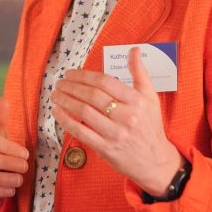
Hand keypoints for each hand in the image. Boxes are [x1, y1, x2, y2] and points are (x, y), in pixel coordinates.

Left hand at [51, 46, 182, 196]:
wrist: (156, 161)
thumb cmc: (151, 126)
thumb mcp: (151, 97)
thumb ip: (140, 72)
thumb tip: (134, 50)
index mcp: (137, 101)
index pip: (105, 82)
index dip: (84, 75)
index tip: (71, 73)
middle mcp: (126, 116)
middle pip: (92, 96)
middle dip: (71, 86)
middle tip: (60, 82)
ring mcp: (115, 134)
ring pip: (84, 112)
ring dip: (65, 100)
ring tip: (56, 94)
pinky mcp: (106, 149)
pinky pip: (81, 132)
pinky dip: (66, 120)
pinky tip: (57, 112)